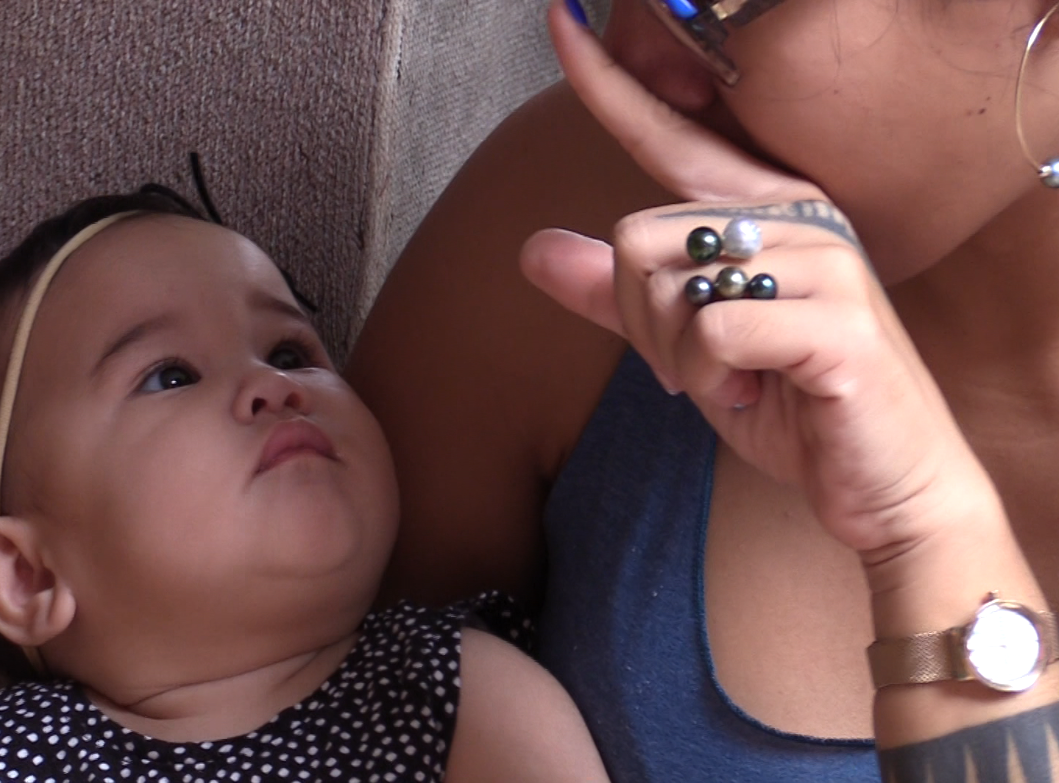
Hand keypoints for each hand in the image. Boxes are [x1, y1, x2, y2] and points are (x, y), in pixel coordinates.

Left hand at [521, 0, 996, 564]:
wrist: (885, 482)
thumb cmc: (789, 403)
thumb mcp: (687, 348)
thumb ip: (616, 297)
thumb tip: (532, 249)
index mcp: (764, 209)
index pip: (671, 138)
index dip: (611, 86)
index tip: (560, 21)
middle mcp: (797, 216)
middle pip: (635, 238)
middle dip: (643, 327)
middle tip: (700, 369)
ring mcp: (824, 263)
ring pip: (666, 289)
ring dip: (678, 361)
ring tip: (738, 381)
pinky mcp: (837, 323)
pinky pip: (709, 335)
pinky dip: (712, 385)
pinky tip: (760, 396)